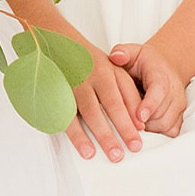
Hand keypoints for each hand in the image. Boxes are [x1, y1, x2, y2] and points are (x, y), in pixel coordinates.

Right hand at [63, 35, 144, 162]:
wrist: (59, 40)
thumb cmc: (91, 62)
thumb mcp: (115, 70)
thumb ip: (129, 94)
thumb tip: (140, 123)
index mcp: (106, 72)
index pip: (120, 101)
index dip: (128, 122)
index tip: (137, 142)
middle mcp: (89, 77)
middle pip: (103, 107)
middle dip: (113, 132)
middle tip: (120, 155)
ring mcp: (70, 84)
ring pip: (81, 111)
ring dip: (89, 134)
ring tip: (97, 154)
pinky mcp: (54, 91)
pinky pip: (60, 113)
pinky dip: (69, 130)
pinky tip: (78, 146)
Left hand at [109, 40, 188, 136]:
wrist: (163, 68)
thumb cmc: (143, 62)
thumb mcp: (132, 52)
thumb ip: (122, 52)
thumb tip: (116, 57)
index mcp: (161, 75)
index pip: (159, 91)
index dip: (150, 104)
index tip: (139, 116)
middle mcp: (174, 91)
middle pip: (161, 112)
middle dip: (143, 120)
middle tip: (125, 121)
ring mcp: (178, 105)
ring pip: (166, 124)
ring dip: (148, 128)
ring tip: (131, 123)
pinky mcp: (179, 116)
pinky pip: (171, 131)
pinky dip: (157, 133)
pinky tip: (143, 128)